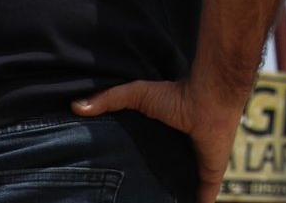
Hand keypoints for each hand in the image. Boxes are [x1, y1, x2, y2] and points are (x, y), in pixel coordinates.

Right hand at [74, 77, 250, 202]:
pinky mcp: (209, 178)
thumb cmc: (176, 94)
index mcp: (164, 141)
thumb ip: (109, 99)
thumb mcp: (138, 94)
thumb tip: (75, 106)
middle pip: (162, 181)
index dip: (135, 172)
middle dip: (151, 191)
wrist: (209, 99)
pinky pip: (203, 201)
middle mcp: (179, 157)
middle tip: (129, 200)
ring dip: (171, 200)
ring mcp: (196, 169)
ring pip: (181, 193)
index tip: (115, 187)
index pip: (147, 162)